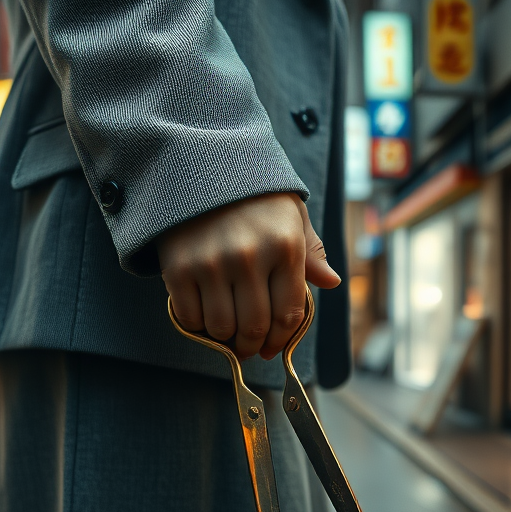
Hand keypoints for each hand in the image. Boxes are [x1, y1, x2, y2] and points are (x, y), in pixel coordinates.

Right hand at [157, 193, 340, 360]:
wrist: (197, 164)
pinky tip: (202, 314)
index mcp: (285, 247)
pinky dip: (196, 325)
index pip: (289, 314)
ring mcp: (212, 264)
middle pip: (255, 327)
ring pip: (221, 328)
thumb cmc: (252, 195)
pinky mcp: (178, 268)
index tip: (273, 348)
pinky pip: (189, 317)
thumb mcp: (290, 214)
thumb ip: (310, 251)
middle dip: (253, 346)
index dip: (281, 340)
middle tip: (249, 347)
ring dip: (225, 338)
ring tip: (226, 331)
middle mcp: (250, 257)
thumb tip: (332, 282)